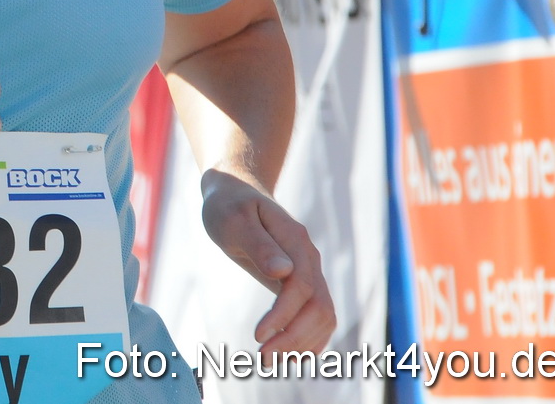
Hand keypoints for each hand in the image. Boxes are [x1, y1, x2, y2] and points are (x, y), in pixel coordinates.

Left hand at [200, 169, 334, 353]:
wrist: (236, 192)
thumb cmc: (230, 205)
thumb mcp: (235, 220)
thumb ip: (259, 245)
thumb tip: (283, 272)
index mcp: (296, 242)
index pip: (301, 288)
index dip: (284, 316)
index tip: (258, 336)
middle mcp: (309, 259)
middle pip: (320, 308)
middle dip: (294, 338)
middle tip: (262, 359)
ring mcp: (309, 271)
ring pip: (323, 317)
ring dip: (302, 344)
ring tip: (270, 362)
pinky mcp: (301, 283)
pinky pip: (317, 316)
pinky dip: (308, 339)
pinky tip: (289, 356)